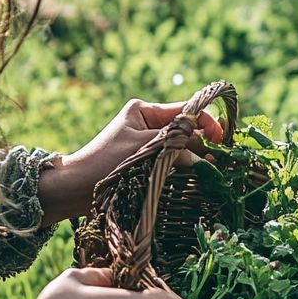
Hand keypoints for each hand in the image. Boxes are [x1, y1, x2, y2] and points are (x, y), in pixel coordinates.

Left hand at [37, 98, 224, 224]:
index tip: (223, 139)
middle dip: (203, 143)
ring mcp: (147, 144)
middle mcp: (147, 124)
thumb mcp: (144, 149)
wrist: (74, 188)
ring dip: (195, 157)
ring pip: (181, 146)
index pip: (186, 110)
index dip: (207, 122)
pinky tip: (195, 176)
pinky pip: (172, 160)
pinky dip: (184, 167)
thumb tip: (206, 153)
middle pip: (186, 129)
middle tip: (219, 161)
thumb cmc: (104, 163)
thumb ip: (175, 145)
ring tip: (210, 170)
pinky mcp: (146, 162)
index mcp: (144, 110)